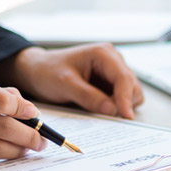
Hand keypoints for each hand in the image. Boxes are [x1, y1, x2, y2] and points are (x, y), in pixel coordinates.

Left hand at [3, 44, 143, 118]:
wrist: (37, 71)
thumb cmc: (47, 71)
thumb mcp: (65, 85)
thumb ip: (89, 97)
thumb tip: (112, 109)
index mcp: (103, 54)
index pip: (124, 78)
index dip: (126, 99)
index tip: (125, 116)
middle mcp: (113, 61)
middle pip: (133, 87)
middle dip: (124, 103)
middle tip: (106, 117)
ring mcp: (112, 72)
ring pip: (131, 94)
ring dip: (120, 106)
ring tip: (97, 109)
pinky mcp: (109, 84)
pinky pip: (121, 99)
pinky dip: (115, 107)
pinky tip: (99, 109)